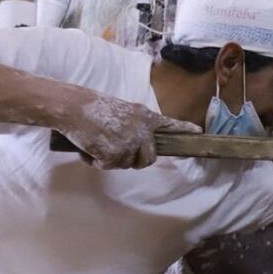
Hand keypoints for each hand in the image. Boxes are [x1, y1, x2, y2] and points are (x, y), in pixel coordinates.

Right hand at [61, 96, 200, 168]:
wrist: (73, 107)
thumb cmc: (93, 108)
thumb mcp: (123, 111)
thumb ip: (135, 125)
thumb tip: (138, 144)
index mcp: (144, 116)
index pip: (170, 124)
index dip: (184, 128)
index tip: (199, 131)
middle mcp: (142, 130)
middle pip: (148, 158)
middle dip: (135, 160)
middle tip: (116, 151)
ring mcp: (129, 143)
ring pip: (126, 164)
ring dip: (112, 159)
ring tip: (98, 142)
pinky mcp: (115, 154)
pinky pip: (108, 166)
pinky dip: (96, 161)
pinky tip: (89, 146)